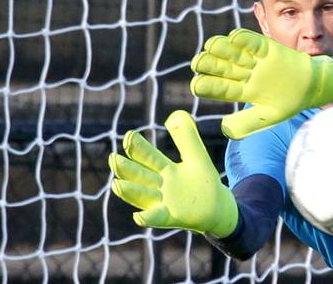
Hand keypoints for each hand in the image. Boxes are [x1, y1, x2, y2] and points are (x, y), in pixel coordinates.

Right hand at [108, 110, 237, 237]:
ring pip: (143, 196)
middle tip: (113, 158)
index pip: (148, 157)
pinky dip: (148, 218)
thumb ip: (187, 138)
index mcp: (165, 170)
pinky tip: (138, 217)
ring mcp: (164, 203)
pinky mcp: (172, 218)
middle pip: (140, 176)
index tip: (129, 135)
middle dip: (126, 168)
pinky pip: (158, 218)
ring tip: (116, 184)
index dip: (139, 147)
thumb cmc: (205, 183)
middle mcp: (160, 186)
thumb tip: (176, 115)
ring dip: (130, 191)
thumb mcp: (197, 157)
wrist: (218, 208)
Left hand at [190, 29, 332, 138]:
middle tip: (197, 63)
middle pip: (223, 68)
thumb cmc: (291, 103)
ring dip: (221, 48)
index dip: (208, 86)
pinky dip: (245, 39)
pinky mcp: (268, 49)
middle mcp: (246, 74)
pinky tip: (233, 37)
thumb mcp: (270, 116)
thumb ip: (248, 123)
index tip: (196, 86)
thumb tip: (224, 129)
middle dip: (210, 64)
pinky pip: (254, 42)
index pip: (221, 88)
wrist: (314, 88)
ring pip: (234, 53)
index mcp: (243, 91)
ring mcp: (256, 61)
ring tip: (211, 46)